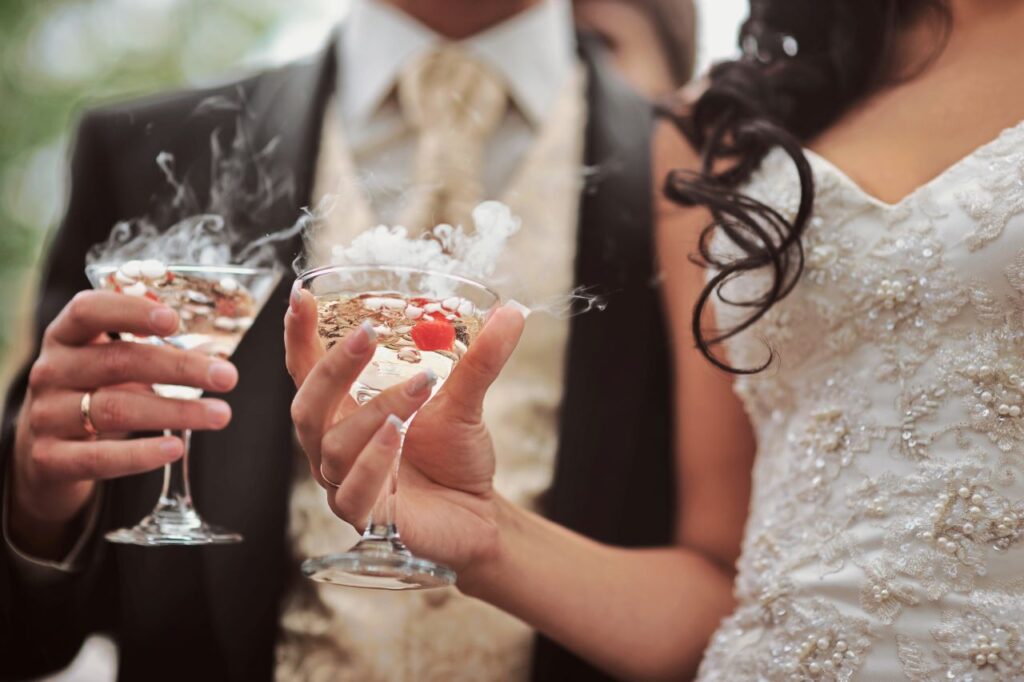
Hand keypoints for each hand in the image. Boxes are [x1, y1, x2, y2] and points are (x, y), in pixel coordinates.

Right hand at [10, 290, 238, 556]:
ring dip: (175, 411)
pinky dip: (141, 454)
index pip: (89, 311)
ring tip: (220, 415)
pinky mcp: (50, 458)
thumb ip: (146, 347)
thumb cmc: (94, 393)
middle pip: (118, 361)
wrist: (46, 452)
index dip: (130, 311)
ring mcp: (46, 415)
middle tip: (227, 376)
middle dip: (180, 367)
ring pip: (115, 409)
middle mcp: (50, 371)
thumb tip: (214, 348)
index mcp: (66, 336)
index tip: (175, 321)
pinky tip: (175, 448)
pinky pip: (99, 457)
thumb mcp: (109, 362)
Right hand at [285, 286, 525, 572]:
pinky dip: (374, 462)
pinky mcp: (366, 520)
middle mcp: (334, 447)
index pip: (308, 372)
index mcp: (346, 413)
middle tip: (367, 334)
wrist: (478, 516)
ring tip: (418, 388)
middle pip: (308, 406)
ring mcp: (345, 484)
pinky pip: (353, 493)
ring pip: (335, 446)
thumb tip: (512, 313)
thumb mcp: (466, 402)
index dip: (298, 336)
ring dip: (375, 412)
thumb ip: (481, 359)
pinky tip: (397, 436)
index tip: (300, 295)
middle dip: (333, 367)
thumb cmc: (454, 458)